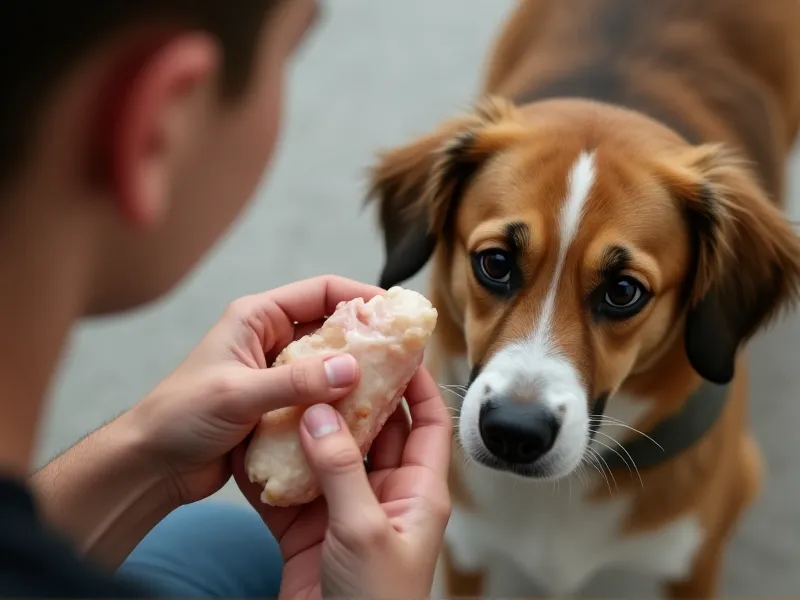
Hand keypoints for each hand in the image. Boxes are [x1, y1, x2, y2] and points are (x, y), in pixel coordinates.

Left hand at [127, 275, 383, 506]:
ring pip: (329, 365)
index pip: (321, 292)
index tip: (396, 312)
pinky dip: (341, 404)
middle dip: (366, 338)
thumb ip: (295, 382)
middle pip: (331, 328)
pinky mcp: (280, 406)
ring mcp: (277, 374)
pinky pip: (321, 397)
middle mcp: (271, 340)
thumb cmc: (180, 418)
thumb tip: (351, 369)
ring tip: (393, 386)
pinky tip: (364, 417)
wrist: (152, 466)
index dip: (361, 297)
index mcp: (257, 318)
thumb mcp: (238, 394)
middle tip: (404, 352)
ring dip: (356, 374)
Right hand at [233, 365, 452, 599]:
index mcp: (418, 492)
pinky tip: (257, 443)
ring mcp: (345, 510)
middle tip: (331, 359)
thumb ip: (341, 470)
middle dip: (353, 397)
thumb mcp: (364, 531)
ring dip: (310, 427)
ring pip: (329, 454)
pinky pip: (294, 487)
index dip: (417, 384)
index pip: (427, 423)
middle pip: (374, 431)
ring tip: (289, 389)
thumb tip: (320, 414)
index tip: (397, 348)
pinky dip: (276, 467)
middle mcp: (384, 494)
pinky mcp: (310, 529)